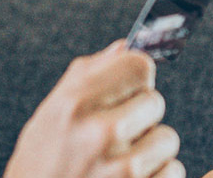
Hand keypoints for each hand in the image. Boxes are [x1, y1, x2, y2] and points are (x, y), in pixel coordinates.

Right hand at [5, 40, 183, 177]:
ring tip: (118, 164)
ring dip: (150, 150)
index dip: (133, 78)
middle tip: (114, 136)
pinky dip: (157, 177)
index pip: (138, 66)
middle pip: (155, 101)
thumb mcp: (48, 119)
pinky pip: (173, 171)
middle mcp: (99, 134)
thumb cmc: (39, 170)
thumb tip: (123, 47)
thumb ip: (85, 78)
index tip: (126, 91)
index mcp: (73, 106)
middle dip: (140, 117)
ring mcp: (123, 170)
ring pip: (167, 139)